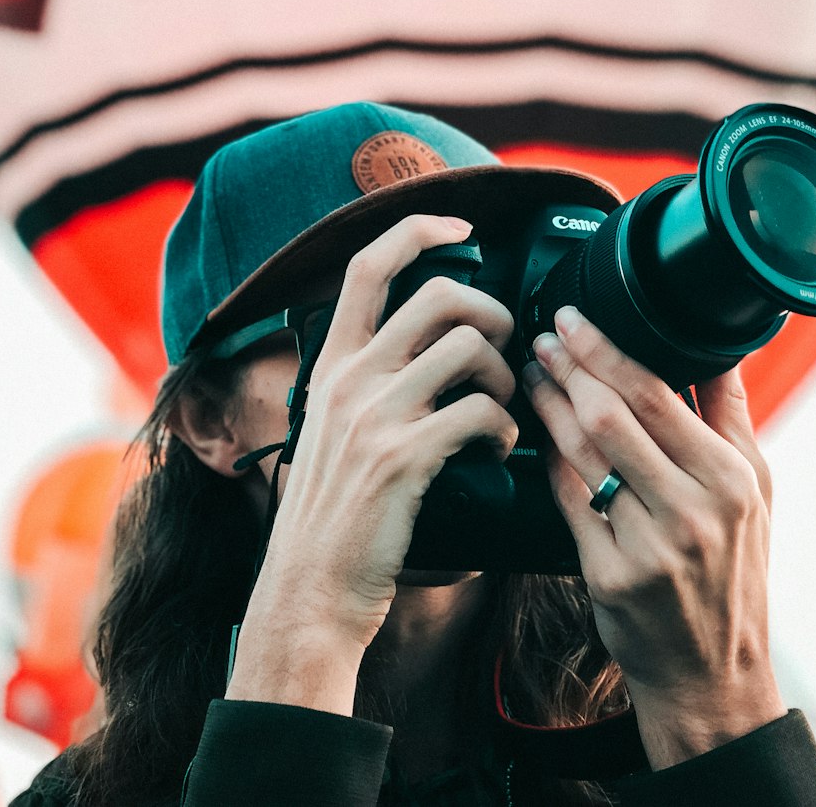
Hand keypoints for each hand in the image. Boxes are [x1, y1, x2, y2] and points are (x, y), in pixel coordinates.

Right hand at [231, 214, 516, 707]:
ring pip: (469, 346)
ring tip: (503, 406)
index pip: (367, 265)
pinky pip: (481, 412)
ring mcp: (374, 416)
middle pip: (439, 294)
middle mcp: (348, 378)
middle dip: (492, 311)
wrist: (309, 587)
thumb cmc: (331, 510)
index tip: (461, 227)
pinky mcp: (404, 458)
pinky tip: (500, 449)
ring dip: (504, 374)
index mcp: (331, 363)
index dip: (418, 229)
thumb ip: (364, 377)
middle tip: (505, 344)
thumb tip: (423, 341)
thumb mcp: (329, 426)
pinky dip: (505, 427)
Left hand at [525, 306, 785, 769]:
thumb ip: (731, 413)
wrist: (712, 671)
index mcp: (729, 478)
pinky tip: (536, 431)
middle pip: (612, 416)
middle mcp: (691, 510)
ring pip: (582, 453)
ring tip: (532, 373)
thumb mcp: (756, 489)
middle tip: (541, 336)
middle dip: (568, 368)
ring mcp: (648, 546)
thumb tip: (717, 344)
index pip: (656, 393)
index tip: (573, 318)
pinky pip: (567, 500)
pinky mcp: (609, 577)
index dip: (604, 350)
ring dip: (548, 404)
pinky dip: (549, 459)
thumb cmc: (733, 569)